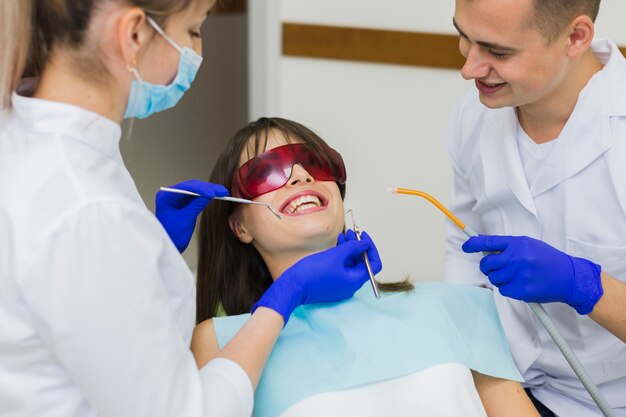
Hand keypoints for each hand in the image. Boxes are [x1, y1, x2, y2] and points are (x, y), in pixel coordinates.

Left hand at [155, 179, 227, 252]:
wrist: (169, 246)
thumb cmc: (171, 236)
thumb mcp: (185, 220)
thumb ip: (196, 206)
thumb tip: (209, 195)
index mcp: (165, 197)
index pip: (185, 188)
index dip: (201, 189)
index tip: (213, 193)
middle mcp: (171, 194)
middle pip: (191, 186)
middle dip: (207, 188)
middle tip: (222, 191)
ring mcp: (178, 198)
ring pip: (196, 190)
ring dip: (209, 190)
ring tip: (222, 192)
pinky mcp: (184, 203)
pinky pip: (197, 196)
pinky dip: (206, 196)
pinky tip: (216, 195)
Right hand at [252, 230, 382, 323]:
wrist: (294, 286)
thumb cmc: (314, 272)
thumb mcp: (337, 255)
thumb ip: (354, 247)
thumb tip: (365, 243)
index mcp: (356, 280)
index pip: (374, 264)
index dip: (371, 248)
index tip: (363, 236)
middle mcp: (351, 285)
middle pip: (362, 263)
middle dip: (358, 246)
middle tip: (352, 232)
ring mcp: (341, 285)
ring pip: (351, 265)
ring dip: (349, 249)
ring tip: (343, 235)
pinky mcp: (332, 284)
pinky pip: (342, 269)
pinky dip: (341, 257)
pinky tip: (336, 245)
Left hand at [463, 235, 602, 314]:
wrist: (569, 277)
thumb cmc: (547, 260)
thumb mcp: (529, 245)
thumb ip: (507, 246)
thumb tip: (484, 247)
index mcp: (517, 244)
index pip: (488, 242)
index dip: (473, 244)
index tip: (466, 246)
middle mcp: (517, 258)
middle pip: (486, 264)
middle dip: (487, 266)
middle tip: (496, 267)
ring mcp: (519, 275)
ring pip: (493, 278)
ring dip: (499, 278)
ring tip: (516, 275)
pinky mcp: (522, 290)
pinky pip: (503, 290)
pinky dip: (508, 289)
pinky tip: (521, 284)